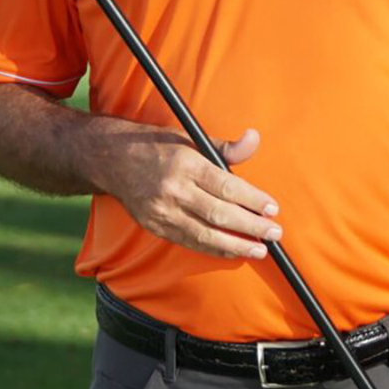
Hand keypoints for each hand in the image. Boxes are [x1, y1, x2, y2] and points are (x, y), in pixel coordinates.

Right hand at [93, 124, 281, 259]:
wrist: (113, 160)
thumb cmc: (158, 146)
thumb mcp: (190, 138)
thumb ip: (225, 147)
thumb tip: (254, 139)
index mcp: (185, 163)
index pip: (225, 186)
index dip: (251, 199)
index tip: (272, 208)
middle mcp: (173, 189)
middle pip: (218, 213)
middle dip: (250, 226)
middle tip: (274, 232)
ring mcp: (162, 211)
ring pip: (204, 234)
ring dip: (236, 245)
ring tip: (260, 249)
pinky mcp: (155, 226)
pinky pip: (189, 242)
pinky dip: (213, 249)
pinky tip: (232, 251)